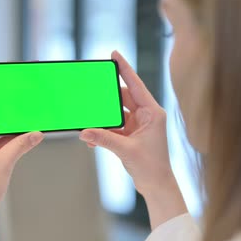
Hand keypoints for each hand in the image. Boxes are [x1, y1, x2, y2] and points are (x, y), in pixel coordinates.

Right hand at [79, 51, 187, 228]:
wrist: (156, 185)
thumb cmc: (151, 167)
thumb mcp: (126, 150)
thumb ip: (104, 139)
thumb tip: (84, 132)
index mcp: (153, 113)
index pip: (136, 85)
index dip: (124, 69)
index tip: (114, 54)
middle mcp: (146, 116)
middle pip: (123, 97)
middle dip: (106, 96)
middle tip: (91, 88)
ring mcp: (138, 125)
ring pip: (116, 113)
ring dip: (102, 117)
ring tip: (88, 117)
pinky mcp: (131, 135)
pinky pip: (113, 127)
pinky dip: (103, 131)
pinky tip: (92, 139)